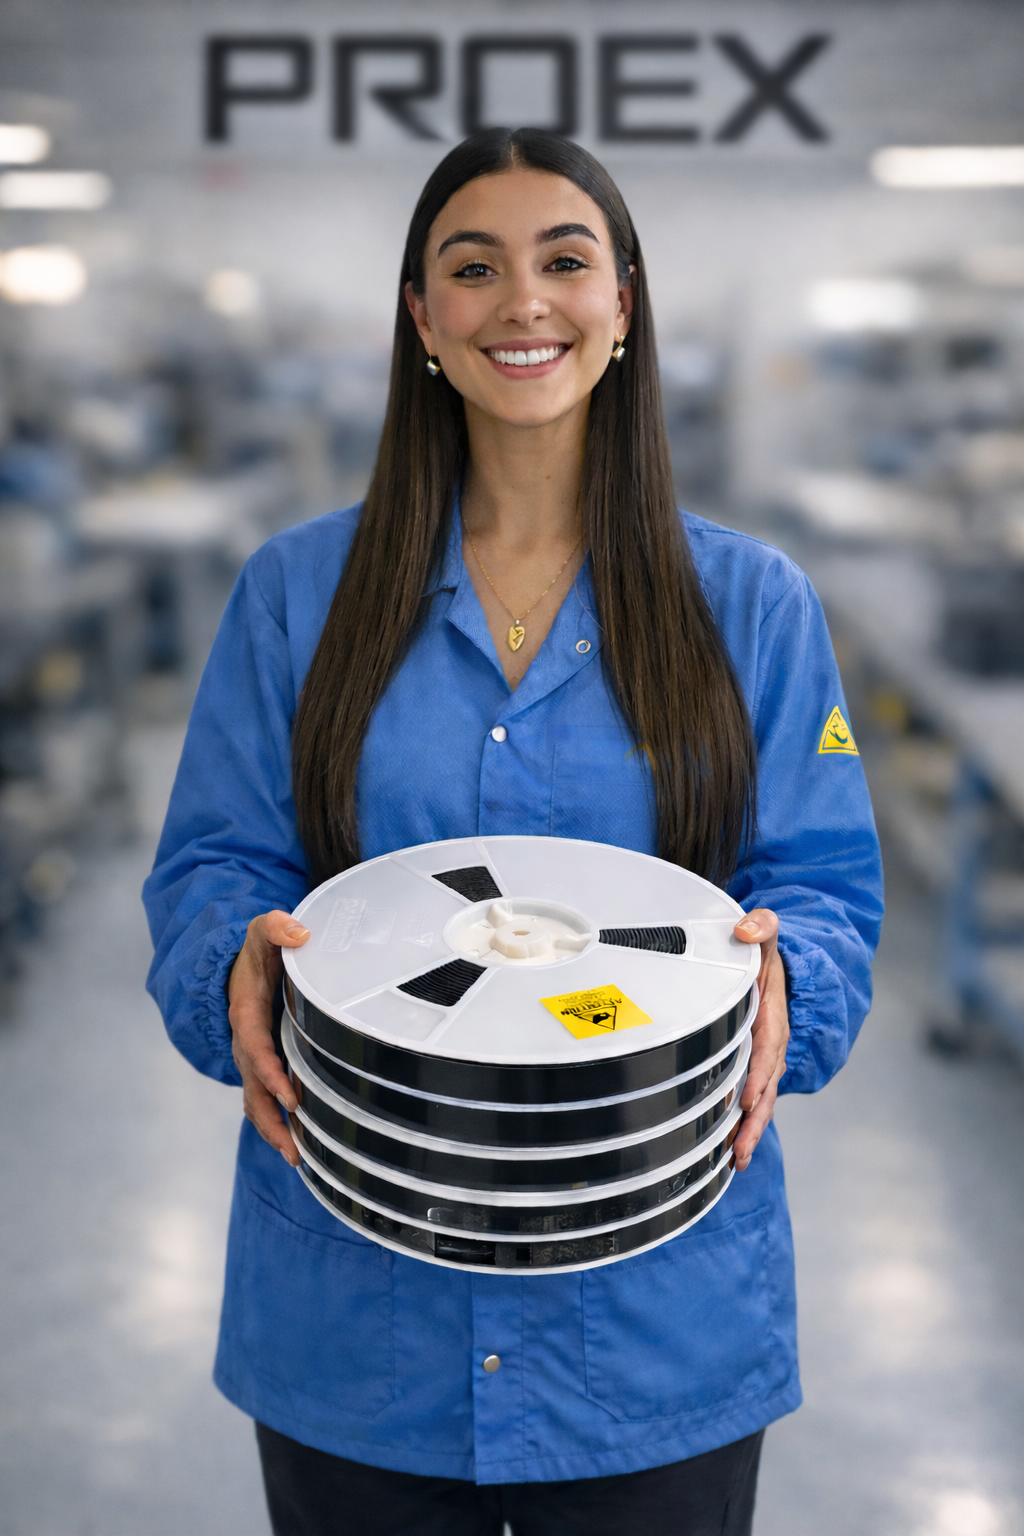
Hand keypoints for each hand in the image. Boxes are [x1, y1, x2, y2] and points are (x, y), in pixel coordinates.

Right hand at [228, 910, 310, 1165]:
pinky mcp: (261, 1065)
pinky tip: (300, 1144)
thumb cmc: (257, 950)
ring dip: (273, 1131)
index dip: (271, 1074)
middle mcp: (245, 1042)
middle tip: (294, 1148)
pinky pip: (263, 1098)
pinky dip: (276, 1123)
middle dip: (271, 1119)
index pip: (255, 1049)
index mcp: (246, 1013)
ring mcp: (251, 1057)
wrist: (237, 964)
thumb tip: (300, 933)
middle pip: (253, 1088)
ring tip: (297, 1159)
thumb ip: (278, 927)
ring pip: (255, 1101)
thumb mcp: (263, 930)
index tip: (292, 1098)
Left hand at [731, 908, 789, 1171]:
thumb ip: (760, 926)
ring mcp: (763, 1059)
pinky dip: (741, 1125)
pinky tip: (726, 1153)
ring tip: (736, 1161)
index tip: (745, 1097)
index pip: (767, 1046)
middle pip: (765, 1085)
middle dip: (754, 1118)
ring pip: (759, 1100)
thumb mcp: (765, 932)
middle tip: (740, 1148)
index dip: (758, 1073)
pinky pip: (749, 1099)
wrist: (775, 966)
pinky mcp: (751, 1068)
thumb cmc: (762, 953)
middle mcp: (771, 1042)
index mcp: (771, 1013)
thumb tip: (747, 930)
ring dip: (750, 1131)